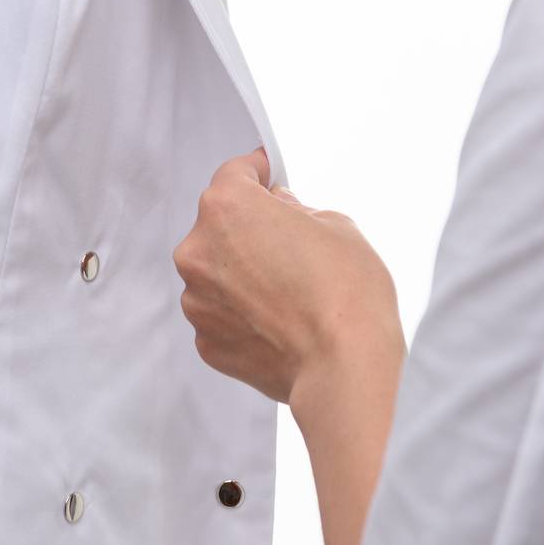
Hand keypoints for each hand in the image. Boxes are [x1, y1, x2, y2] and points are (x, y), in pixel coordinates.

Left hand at [172, 147, 403, 410]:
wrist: (344, 370)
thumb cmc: (347, 294)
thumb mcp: (337, 226)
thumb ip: (298, 210)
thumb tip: (281, 209)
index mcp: (226, 206)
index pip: (235, 174)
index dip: (257, 174)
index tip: (268, 176)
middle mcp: (198, 248)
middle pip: (221, 226)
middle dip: (251, 231)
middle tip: (291, 247)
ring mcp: (196, 298)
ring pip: (218, 274)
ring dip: (243, 276)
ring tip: (289, 294)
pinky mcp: (205, 342)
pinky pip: (222, 316)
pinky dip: (243, 316)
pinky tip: (279, 325)